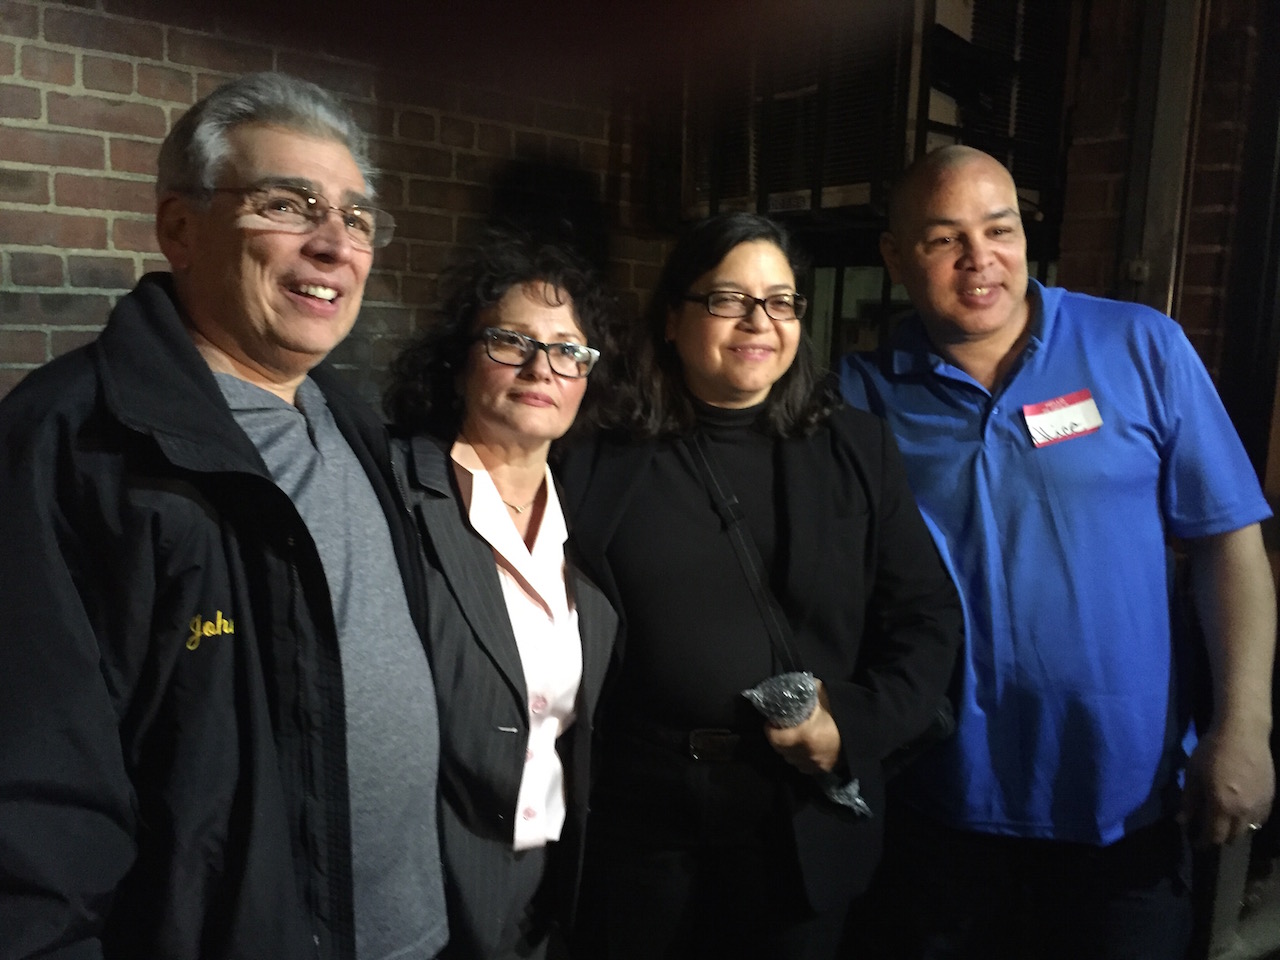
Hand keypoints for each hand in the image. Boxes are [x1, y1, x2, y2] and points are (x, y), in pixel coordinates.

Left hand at [764, 679, 842, 773]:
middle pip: (781, 750)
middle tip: (781, 727)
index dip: (770, 729)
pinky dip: (800, 758)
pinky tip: (804, 748)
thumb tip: (789, 687)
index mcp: (804, 736)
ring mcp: (816, 764)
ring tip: (792, 737)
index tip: (772, 721)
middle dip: (778, 739)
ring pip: (791, 760)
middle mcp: (807, 754)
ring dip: (788, 750)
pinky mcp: (824, 770)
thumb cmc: (842, 709)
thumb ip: (802, 690)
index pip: (775, 739)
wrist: (866, 728)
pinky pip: (804, 767)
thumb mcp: (821, 693)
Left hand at [1178, 725, 1274, 846]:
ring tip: (1224, 822)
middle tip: (1208, 832)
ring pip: (1249, 830)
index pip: (1214, 835)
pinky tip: (1240, 812)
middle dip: (1219, 838)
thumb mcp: (1193, 775)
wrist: (1243, 734)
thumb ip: (1189, 801)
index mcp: (1221, 805)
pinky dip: (1250, 821)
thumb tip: (1182, 821)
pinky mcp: (1270, 797)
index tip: (1196, 843)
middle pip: (1233, 837)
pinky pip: (1260, 819)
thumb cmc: (1212, 751)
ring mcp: (1260, 805)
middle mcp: (1243, 811)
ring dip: (1235, 830)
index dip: (1203, 842)